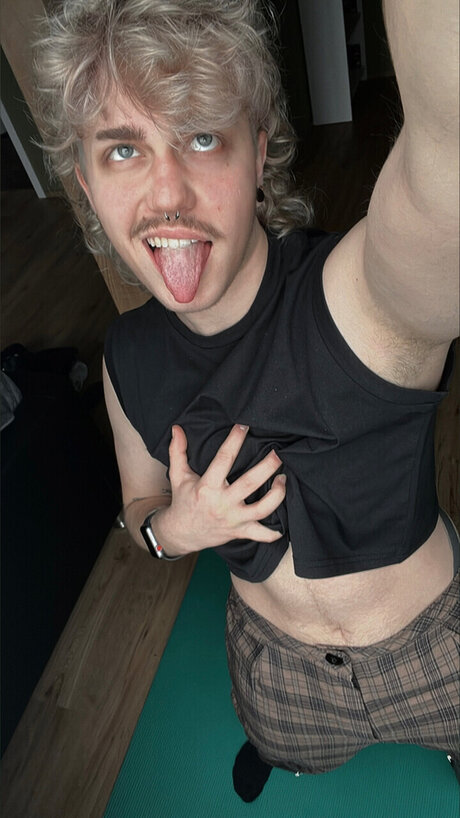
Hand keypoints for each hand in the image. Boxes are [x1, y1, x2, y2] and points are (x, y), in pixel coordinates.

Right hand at [153, 424, 285, 555]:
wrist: (181, 534)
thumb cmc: (183, 501)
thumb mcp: (178, 476)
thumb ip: (178, 451)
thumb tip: (177, 428)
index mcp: (207, 487)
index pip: (224, 459)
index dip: (235, 440)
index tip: (244, 425)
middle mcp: (222, 503)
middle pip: (250, 483)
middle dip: (267, 466)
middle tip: (278, 452)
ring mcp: (233, 520)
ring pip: (262, 508)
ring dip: (277, 494)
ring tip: (283, 478)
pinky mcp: (240, 532)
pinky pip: (262, 535)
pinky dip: (275, 532)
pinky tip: (285, 521)